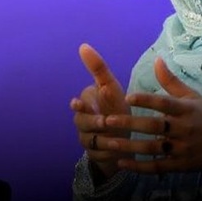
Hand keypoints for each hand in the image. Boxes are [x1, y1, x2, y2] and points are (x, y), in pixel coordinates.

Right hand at [69, 43, 132, 180]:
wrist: (122, 138)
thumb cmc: (117, 107)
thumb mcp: (112, 88)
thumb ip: (99, 69)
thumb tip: (82, 45)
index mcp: (87, 101)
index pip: (82, 100)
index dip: (82, 103)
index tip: (79, 103)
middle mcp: (82, 119)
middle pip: (82, 121)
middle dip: (93, 122)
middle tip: (105, 122)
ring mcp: (86, 137)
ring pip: (90, 139)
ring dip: (103, 140)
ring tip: (117, 142)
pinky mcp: (93, 153)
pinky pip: (98, 154)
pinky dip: (108, 153)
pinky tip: (119, 153)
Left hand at [103, 56, 201, 173]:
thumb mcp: (192, 97)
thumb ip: (171, 81)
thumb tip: (157, 60)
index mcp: (186, 110)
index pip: (164, 103)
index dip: (146, 100)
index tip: (127, 97)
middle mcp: (183, 129)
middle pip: (154, 127)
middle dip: (130, 123)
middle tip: (107, 120)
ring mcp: (181, 149)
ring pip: (152, 149)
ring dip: (129, 146)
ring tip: (108, 142)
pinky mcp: (180, 166)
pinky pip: (157, 167)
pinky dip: (139, 167)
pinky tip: (121, 163)